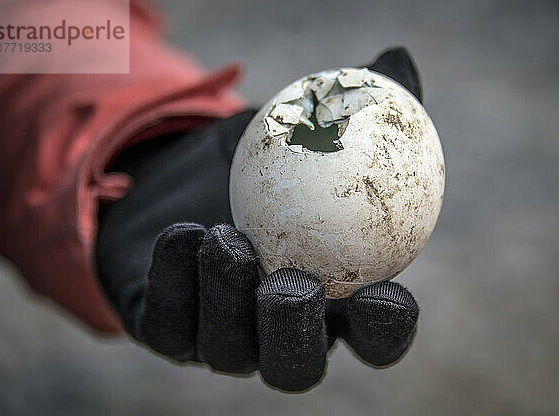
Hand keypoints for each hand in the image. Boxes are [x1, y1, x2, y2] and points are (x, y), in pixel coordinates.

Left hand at [96, 47, 421, 391]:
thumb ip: (350, 110)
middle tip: (293, 282)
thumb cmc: (254, 158)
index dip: (386, 330)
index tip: (387, 292)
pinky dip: (177, 279)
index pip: (371, 337)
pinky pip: (167, 324)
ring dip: (229, 299)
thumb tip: (397, 62)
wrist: (172, 172)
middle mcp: (272, 331)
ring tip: (224, 236)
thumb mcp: (300, 128)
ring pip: (228, 350)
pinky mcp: (162, 330)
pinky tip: (182, 233)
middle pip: (296, 367)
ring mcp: (214, 337)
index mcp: (326, 300)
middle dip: (297, 334)